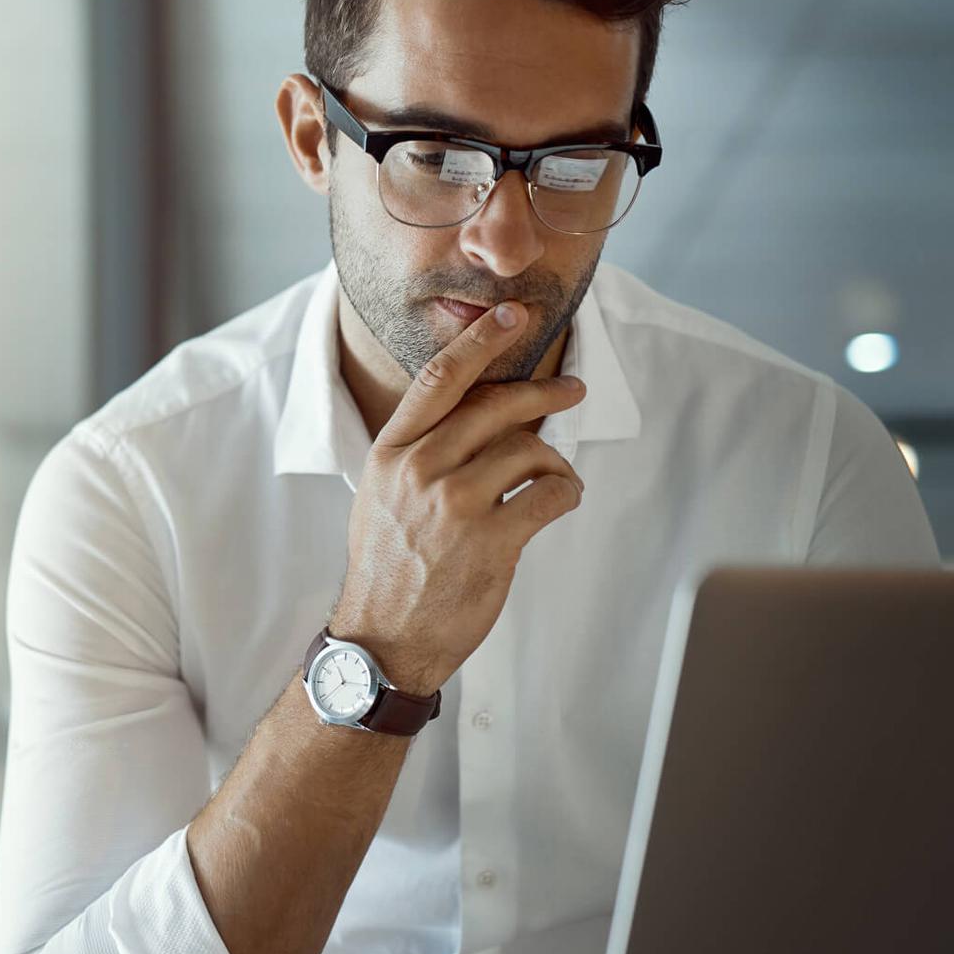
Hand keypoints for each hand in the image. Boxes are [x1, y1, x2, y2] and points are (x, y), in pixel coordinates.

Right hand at [332, 301, 586, 693]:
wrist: (383, 638)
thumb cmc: (387, 567)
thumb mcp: (381, 496)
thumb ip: (420, 452)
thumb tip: (478, 415)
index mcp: (391, 453)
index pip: (439, 379)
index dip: (480, 340)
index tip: (510, 316)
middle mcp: (420, 470)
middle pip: (496, 406)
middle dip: (544, 391)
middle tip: (571, 389)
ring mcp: (455, 504)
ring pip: (530, 450)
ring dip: (554, 461)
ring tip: (554, 478)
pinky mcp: (492, 540)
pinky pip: (550, 494)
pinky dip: (566, 493)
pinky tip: (560, 501)